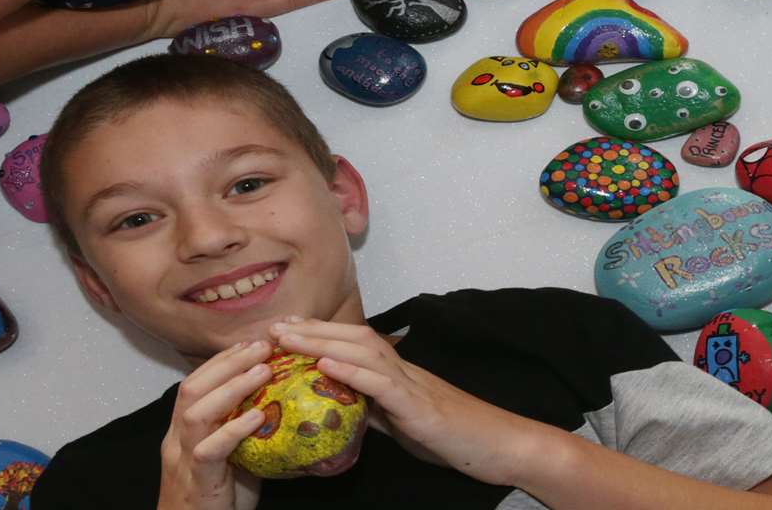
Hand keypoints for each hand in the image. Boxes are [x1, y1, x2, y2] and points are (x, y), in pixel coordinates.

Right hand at [157, 339, 273, 509]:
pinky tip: (258, 415)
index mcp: (183, 431)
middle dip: (228, 363)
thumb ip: (246, 431)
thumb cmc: (218, 497)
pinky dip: (234, 429)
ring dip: (232, 387)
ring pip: (196, 412)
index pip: (196, 383)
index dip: (222, 361)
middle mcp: (177, 440)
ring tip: (263, 371)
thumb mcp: (232, 456)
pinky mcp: (198, 481)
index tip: (251, 342)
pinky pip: (209, 450)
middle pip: (193, 388)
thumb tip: (281, 404)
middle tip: (262, 346)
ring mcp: (183, 460)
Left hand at [268, 317, 538, 486]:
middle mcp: (402, 368)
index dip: (318, 334)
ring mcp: (411, 383)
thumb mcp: (402, 421)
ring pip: (362, 351)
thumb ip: (374, 408)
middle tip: (273, 326)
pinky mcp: (418, 405)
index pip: (352, 344)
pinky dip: (352, 372)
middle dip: (311, 331)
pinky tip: (326, 366)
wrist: (497, 444)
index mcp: (396, 372)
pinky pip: (382, 383)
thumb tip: (342, 405)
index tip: (285, 329)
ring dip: (322, 342)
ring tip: (289, 339)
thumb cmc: (453, 435)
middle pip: (351, 338)